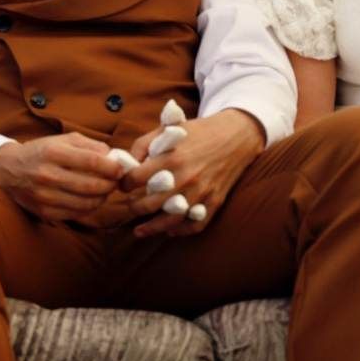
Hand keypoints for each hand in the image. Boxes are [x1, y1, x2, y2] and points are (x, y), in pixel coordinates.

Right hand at [0, 133, 124, 221]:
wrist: (9, 170)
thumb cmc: (41, 152)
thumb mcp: (62, 139)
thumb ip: (89, 145)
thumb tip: (112, 156)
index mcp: (53, 153)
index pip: (91, 162)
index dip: (111, 167)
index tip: (120, 168)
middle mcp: (48, 175)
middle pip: (90, 185)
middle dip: (110, 185)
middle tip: (116, 181)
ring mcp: (45, 196)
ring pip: (85, 203)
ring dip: (102, 198)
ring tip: (105, 190)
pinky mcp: (44, 212)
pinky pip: (75, 213)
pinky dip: (88, 208)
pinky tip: (91, 199)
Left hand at [121, 109, 265, 238]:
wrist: (236, 136)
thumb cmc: (199, 132)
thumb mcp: (169, 129)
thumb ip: (144, 144)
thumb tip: (126, 162)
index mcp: (171, 158)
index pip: (136, 178)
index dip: (124, 183)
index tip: (123, 185)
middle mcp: (185, 178)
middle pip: (149, 204)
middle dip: (133, 207)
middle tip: (130, 205)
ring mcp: (201, 192)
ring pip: (170, 220)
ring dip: (151, 228)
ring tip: (139, 231)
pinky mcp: (214, 201)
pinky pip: (195, 224)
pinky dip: (180, 231)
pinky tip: (169, 230)